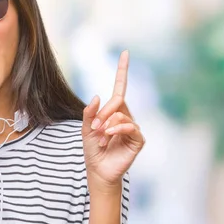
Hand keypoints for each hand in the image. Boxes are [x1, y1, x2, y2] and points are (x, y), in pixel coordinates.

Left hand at [82, 50, 144, 193]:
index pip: (121, 87)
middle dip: (103, 112)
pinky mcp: (138, 139)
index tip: (125, 53)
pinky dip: (117, 128)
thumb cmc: (93, 151)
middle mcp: (125, 116)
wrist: (98, 171)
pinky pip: (130, 126)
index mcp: (114, 111)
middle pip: (117, 101)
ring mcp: (133, 127)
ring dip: (107, 124)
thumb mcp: (86, 129)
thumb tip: (97, 95)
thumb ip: (89, 113)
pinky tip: (109, 135)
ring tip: (100, 136)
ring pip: (121, 114)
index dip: (122, 70)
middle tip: (94, 127)